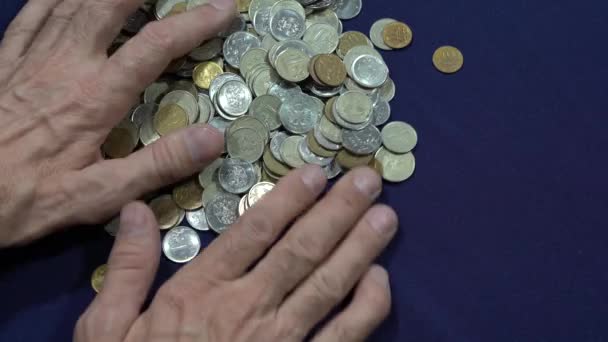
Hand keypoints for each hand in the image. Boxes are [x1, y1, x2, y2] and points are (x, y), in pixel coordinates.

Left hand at [0, 0, 234, 245]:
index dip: (195, 22)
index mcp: (96, 95)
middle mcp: (66, 62)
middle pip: (110, 3)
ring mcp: (31, 56)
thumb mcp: (98, 195)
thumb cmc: (25, 198)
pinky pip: (34, 12)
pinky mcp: (4, 59)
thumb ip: (159, 165)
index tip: (225, 8)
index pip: (156, 45)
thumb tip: (214, 138)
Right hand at [74, 166, 396, 341]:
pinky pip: (342, 338)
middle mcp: (247, 309)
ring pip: (327, 286)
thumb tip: (136, 209)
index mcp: (201, 292)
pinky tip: (380, 279)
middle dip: (338, 212)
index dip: (289, 199)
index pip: (254, 233)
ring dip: (360, 248)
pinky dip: (366, 308)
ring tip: (386, 217)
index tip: (317, 173)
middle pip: (301, 250)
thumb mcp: (107, 330)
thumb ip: (129, 268)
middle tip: (369, 181)